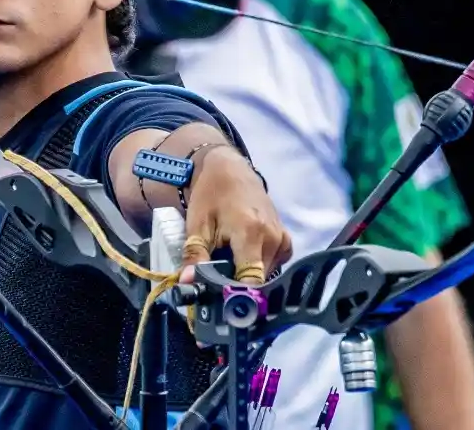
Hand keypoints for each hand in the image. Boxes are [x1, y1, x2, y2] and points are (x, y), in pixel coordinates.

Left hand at [178, 146, 291, 285]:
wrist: (230, 170)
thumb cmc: (212, 195)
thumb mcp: (197, 225)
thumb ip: (195, 255)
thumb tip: (188, 282)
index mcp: (251, 233)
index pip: (251, 281)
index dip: (235, 296)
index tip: (220, 303)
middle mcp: (273, 238)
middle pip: (258, 280)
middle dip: (237, 287)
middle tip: (217, 283)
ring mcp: (282, 238)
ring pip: (266, 275)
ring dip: (247, 276)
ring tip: (228, 265)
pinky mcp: (285, 239)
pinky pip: (274, 265)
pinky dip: (259, 267)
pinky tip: (244, 257)